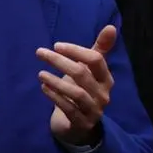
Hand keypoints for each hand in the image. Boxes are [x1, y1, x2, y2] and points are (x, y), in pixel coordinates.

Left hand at [36, 25, 116, 146]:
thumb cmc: (83, 91)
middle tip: (40, 53)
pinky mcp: (82, 124)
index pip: (95, 60)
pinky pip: (69, 109)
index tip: (56, 45)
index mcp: (106, 78)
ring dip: (56, 81)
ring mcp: (93, 110)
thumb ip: (99, 49)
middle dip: (60, 61)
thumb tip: (111, 26)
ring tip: (40, 74)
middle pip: (82, 74)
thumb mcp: (90, 70)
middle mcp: (103, 94)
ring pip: (76, 93)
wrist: (80, 126)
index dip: (76, 50)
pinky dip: (55, 97)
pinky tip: (44, 88)